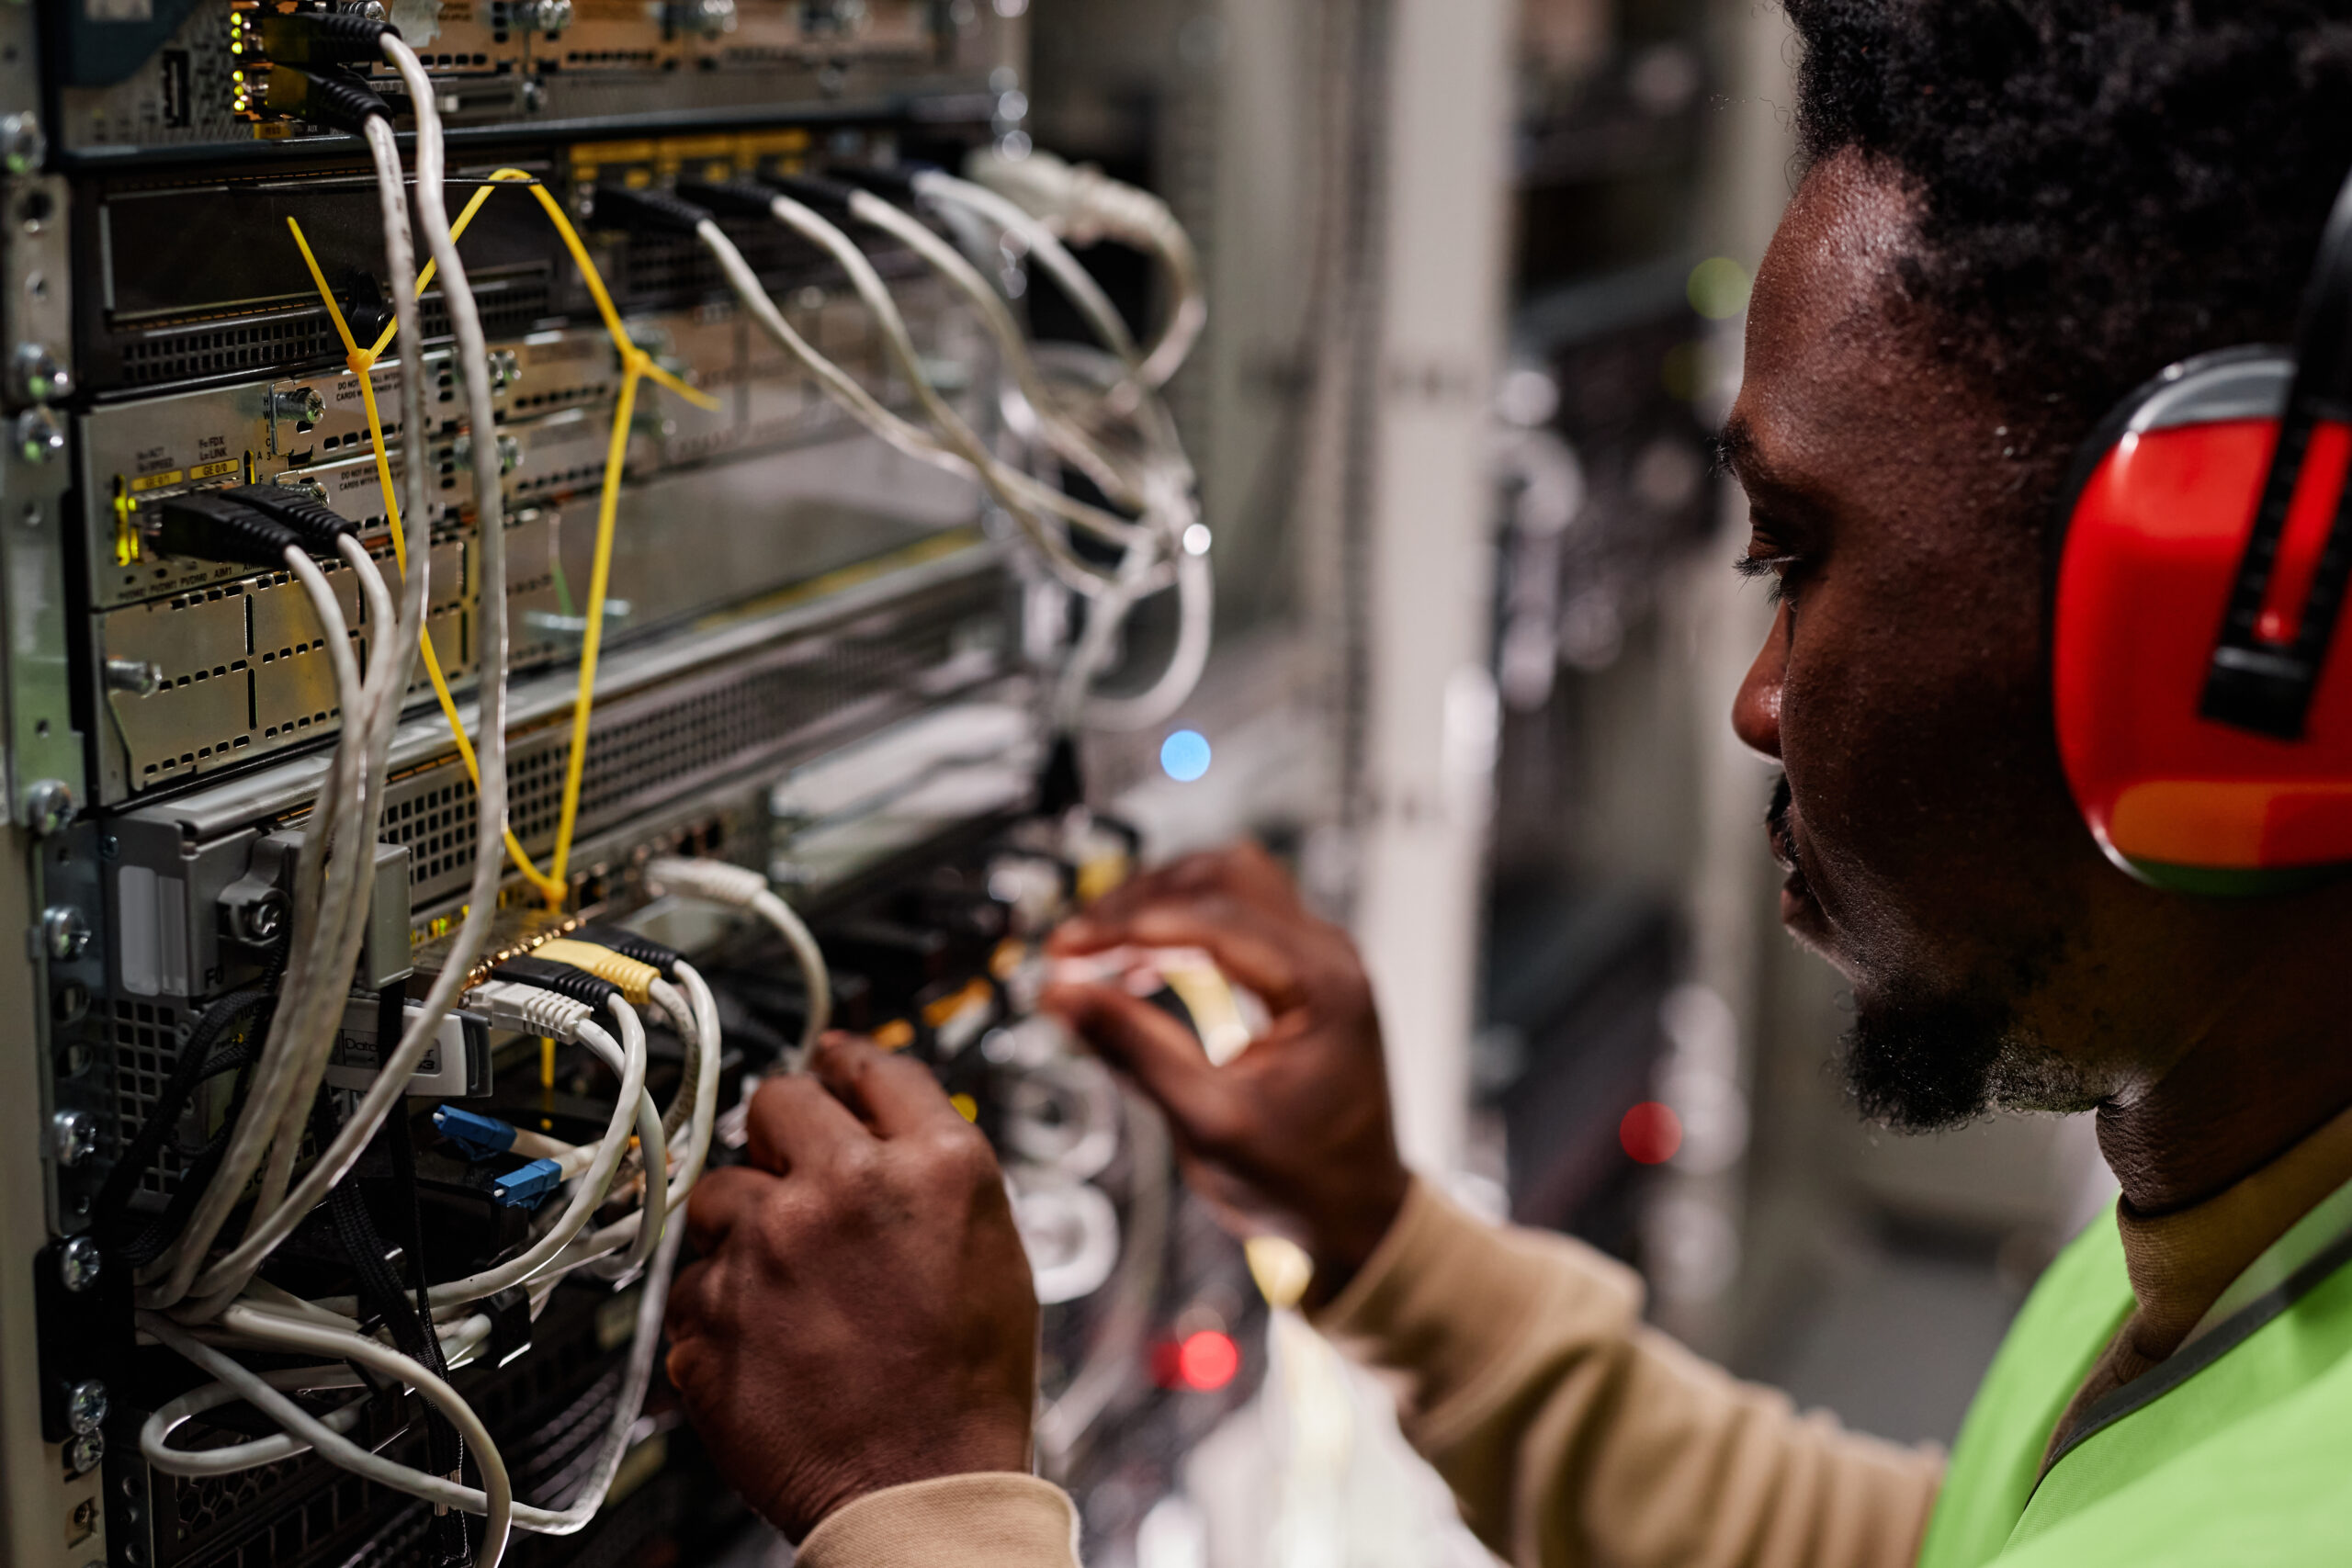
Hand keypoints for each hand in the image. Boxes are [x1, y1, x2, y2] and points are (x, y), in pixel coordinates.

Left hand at [663, 1034, 1037, 1540]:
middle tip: (791, 1168)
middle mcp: (845, 1188)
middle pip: (778, 1100)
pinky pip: (690, 1276)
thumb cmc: (965, 1388)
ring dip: (740, 1219)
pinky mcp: (712, 1307)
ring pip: (718, 1187)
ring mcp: (768, 1245)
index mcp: (933, 1164)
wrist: (918, 1489)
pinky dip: (714, 1297)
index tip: (827, 1065)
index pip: (870, 1066)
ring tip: (782, 1274)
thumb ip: (933, 1170)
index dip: (844, 1064)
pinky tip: (759, 1329)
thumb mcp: (992, 1248)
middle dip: (781, 1130)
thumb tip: (884, 1125)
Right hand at [1041, 841, 1409, 1301]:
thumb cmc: (1299, 1179)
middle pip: (1223, 877)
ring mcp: (1319, 958)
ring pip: (1228, 884)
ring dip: (1158, 905)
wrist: (1356, 1213)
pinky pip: (1235, 916)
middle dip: (1139, 901)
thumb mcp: (1207, 1123)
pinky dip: (1179, 928)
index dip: (1127, 924)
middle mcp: (1329, 955)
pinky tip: (1133, 966)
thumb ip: (1134, 1052)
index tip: (1065, 949)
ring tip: (1096, 950)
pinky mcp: (1300, 971)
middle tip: (1074, 944)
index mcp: (1324, 985)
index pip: (1213, 916)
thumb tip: (1062, 994)